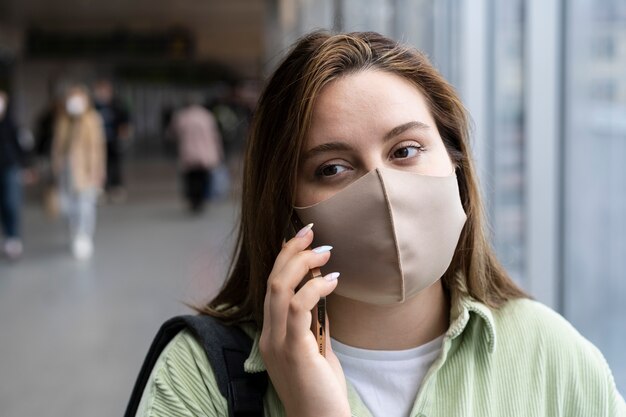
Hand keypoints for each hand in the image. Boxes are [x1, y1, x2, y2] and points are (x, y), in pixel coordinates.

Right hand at [259, 225, 349, 416]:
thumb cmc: (321, 390)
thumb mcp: (316, 349)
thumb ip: (314, 322)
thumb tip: (322, 292)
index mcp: (271, 334)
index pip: (271, 287)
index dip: (284, 259)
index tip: (302, 239)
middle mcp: (268, 336)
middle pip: (272, 281)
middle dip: (291, 252)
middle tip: (311, 232)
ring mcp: (277, 343)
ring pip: (279, 288)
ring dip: (302, 264)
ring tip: (325, 251)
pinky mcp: (293, 350)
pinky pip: (298, 308)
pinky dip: (315, 288)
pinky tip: (334, 280)